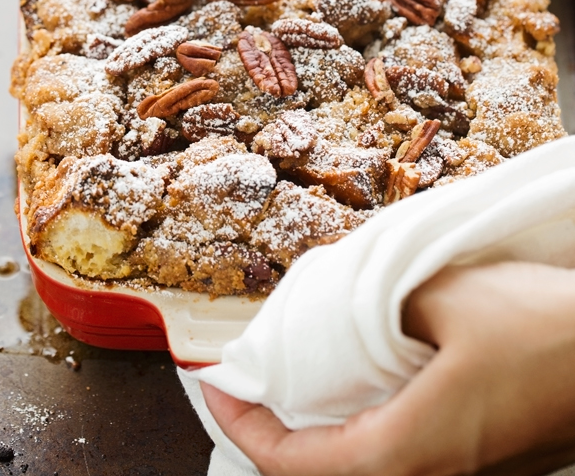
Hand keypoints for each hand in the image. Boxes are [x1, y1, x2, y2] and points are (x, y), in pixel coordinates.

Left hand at [202, 262, 574, 475]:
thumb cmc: (548, 332)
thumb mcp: (451, 296)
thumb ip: (385, 302)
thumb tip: (354, 308)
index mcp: (411, 449)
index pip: (300, 465)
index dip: (245, 430)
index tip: (214, 390)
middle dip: (273, 443)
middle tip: (246, 393)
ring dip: (316, 443)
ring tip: (290, 392)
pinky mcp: (484, 464)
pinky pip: (399, 463)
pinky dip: (357, 437)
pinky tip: (358, 393)